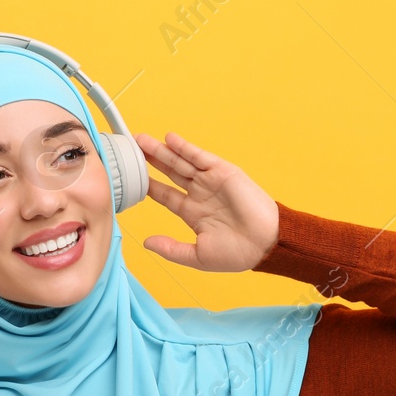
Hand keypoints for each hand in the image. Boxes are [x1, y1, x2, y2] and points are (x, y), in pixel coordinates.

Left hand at [135, 132, 278, 271]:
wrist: (265, 244)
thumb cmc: (237, 254)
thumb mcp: (198, 256)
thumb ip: (171, 249)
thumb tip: (146, 243)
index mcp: (194, 213)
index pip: (165, 196)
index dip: (148, 186)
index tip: (130, 178)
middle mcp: (201, 194)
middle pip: (170, 174)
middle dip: (151, 162)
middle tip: (132, 150)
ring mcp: (211, 182)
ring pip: (181, 162)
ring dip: (162, 151)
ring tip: (142, 140)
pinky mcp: (223, 172)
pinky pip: (200, 157)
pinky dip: (185, 147)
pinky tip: (169, 139)